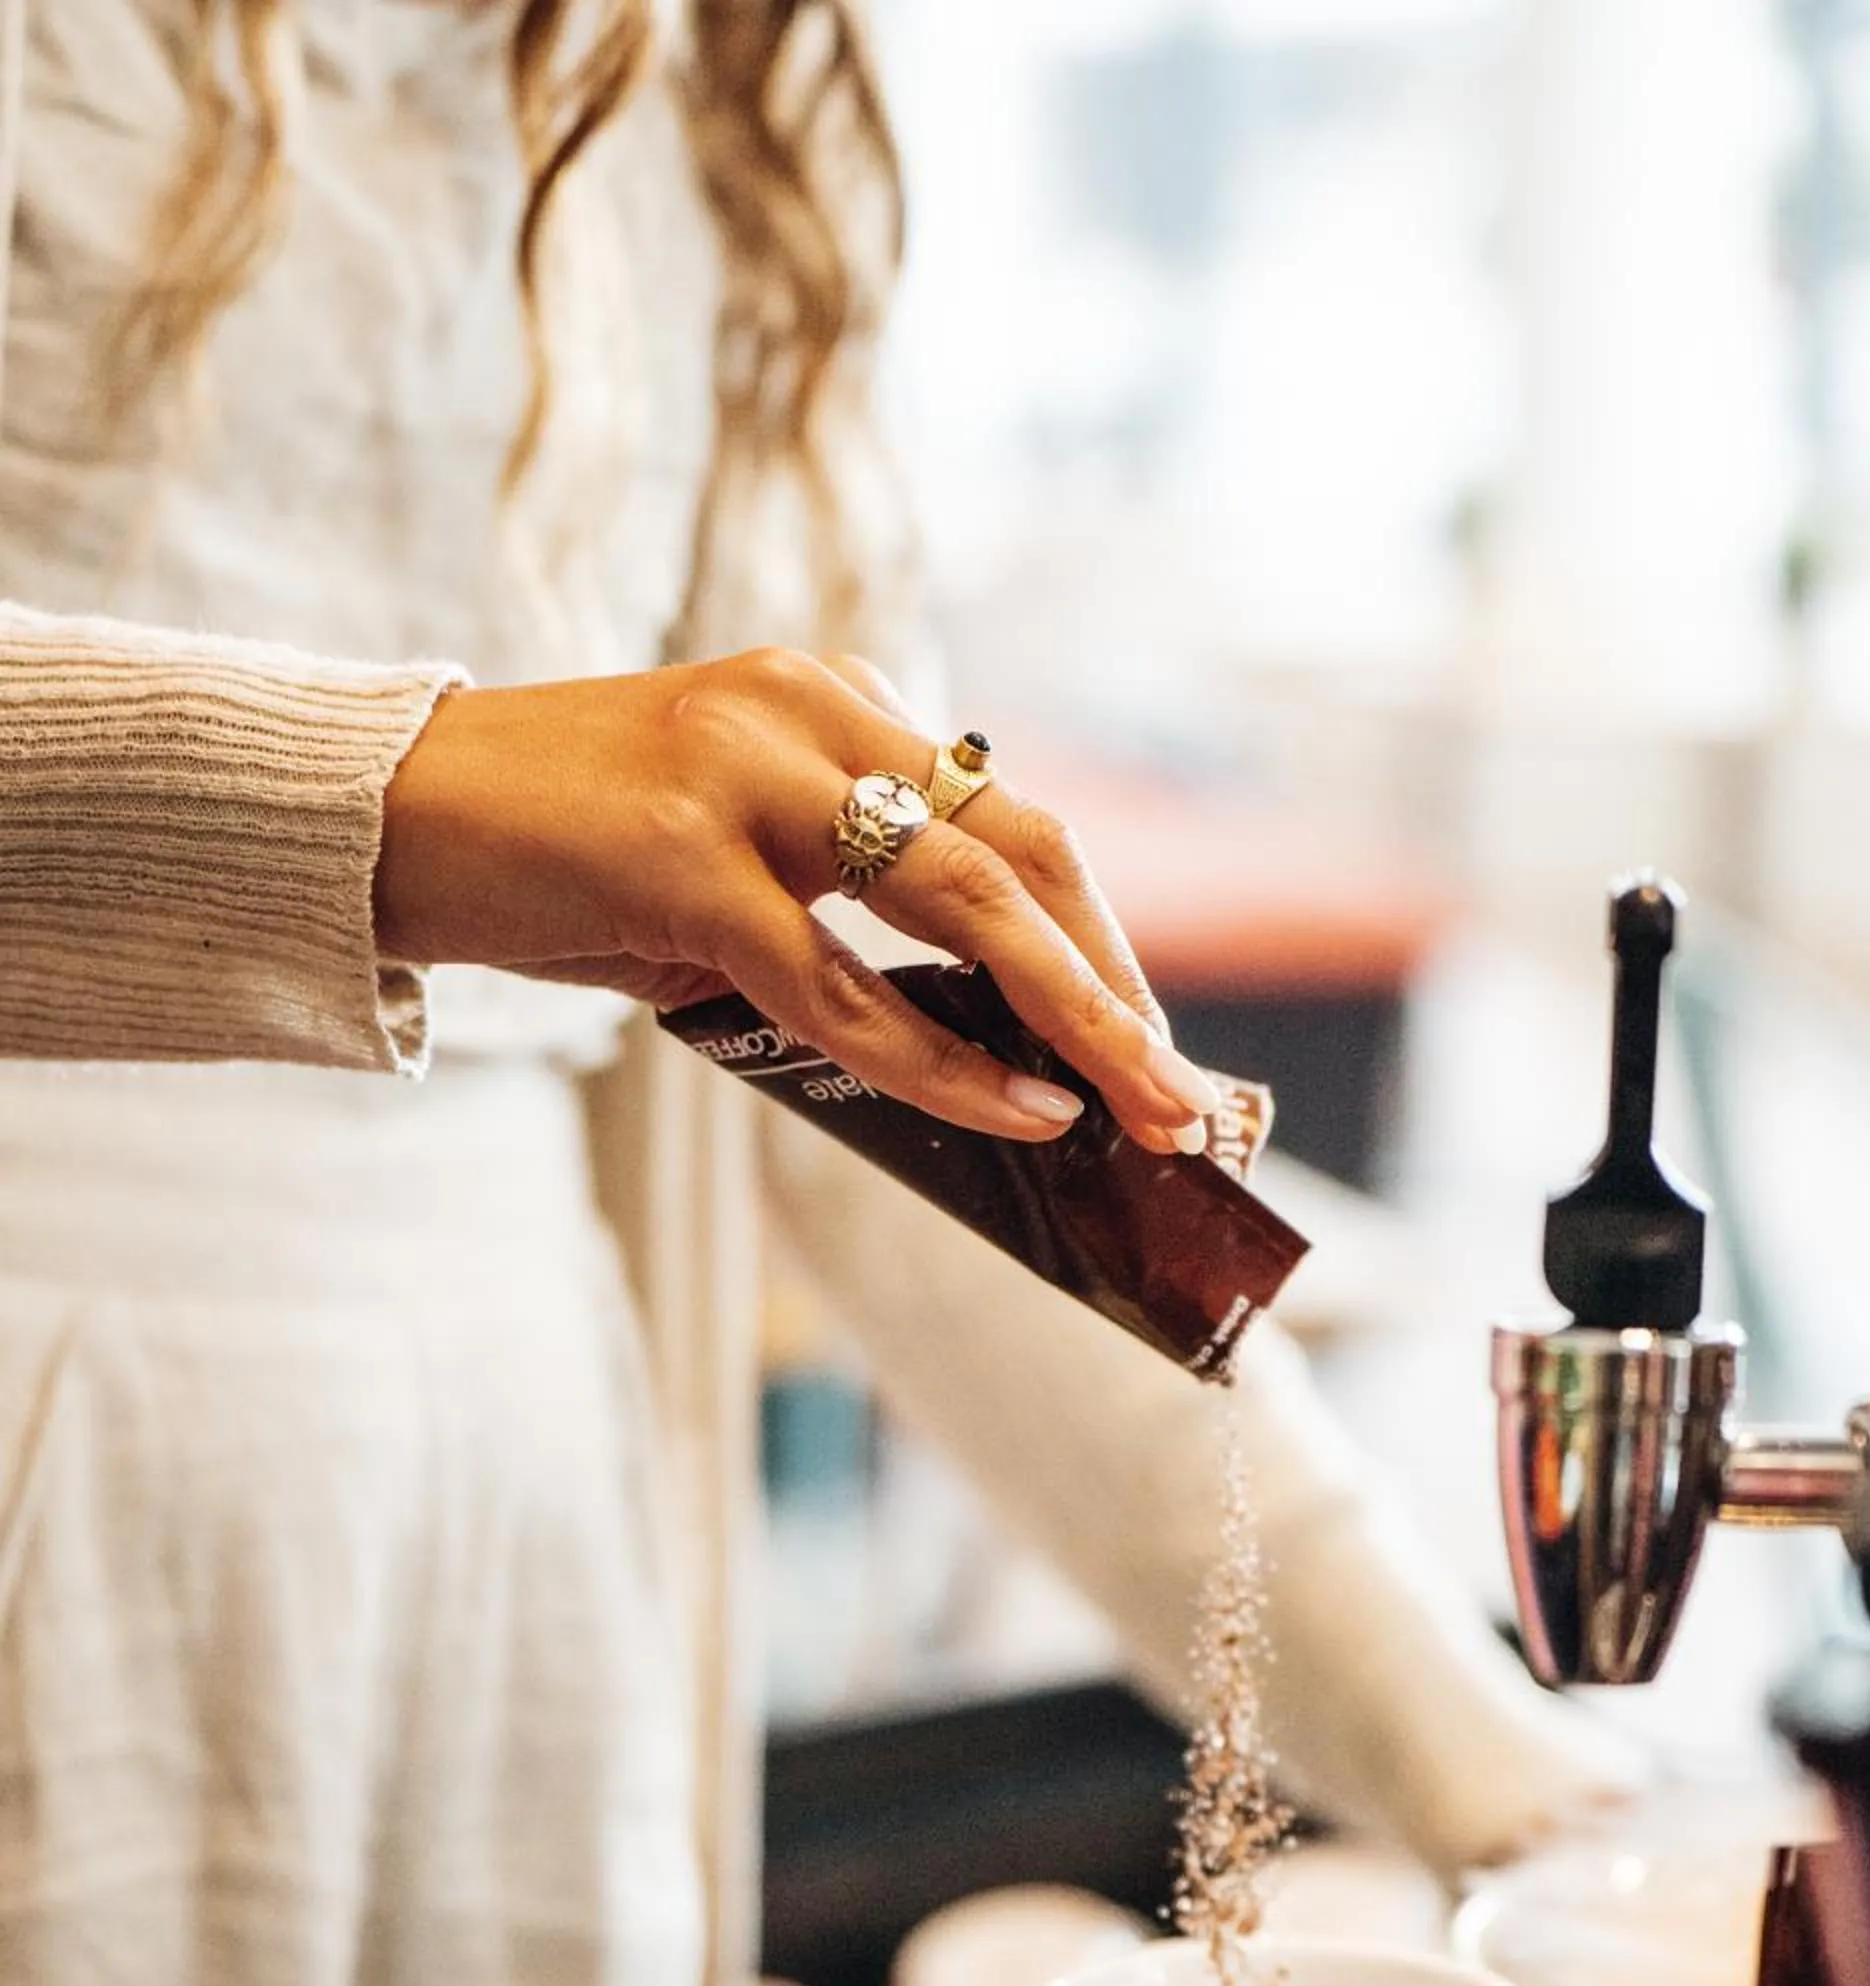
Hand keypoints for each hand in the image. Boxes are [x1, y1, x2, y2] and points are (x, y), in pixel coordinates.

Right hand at [374, 647, 1218, 1151]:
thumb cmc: (560, 857)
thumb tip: (972, 1028)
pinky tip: (1017, 1111)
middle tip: (1192, 1098)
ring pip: (967, 902)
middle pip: (1028, 851)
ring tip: (1145, 1112)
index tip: (1154, 1038)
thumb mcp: (726, 853)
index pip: (1015, 818)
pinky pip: (843, 984)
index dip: (1105, 938)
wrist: (388, 814)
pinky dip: (940, 1061)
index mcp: (835, 700)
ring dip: (1076, 1019)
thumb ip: (840, 900)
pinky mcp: (680, 857)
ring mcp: (746, 773)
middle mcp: (811, 709)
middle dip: (1122, 985)